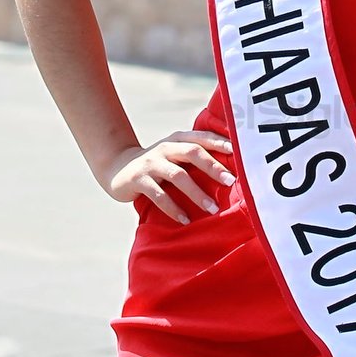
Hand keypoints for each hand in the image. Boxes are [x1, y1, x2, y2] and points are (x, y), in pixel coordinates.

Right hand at [105, 130, 235, 223]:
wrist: (117, 167)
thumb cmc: (158, 164)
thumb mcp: (175, 155)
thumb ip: (196, 157)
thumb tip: (232, 171)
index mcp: (177, 139)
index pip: (201, 137)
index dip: (219, 142)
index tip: (238, 151)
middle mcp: (165, 148)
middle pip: (192, 152)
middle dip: (213, 166)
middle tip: (230, 181)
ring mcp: (151, 163)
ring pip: (177, 175)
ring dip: (196, 193)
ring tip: (212, 208)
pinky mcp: (138, 180)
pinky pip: (158, 195)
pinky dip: (173, 208)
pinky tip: (185, 219)